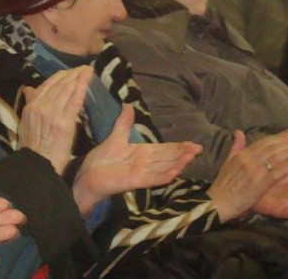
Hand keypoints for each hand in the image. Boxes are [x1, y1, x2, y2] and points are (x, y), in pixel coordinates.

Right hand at [18, 66, 92, 173]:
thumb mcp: (25, 124)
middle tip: (83, 68)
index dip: (60, 76)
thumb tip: (28, 88)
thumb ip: (30, 104)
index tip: (70, 72)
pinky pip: (75, 99)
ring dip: (79, 76)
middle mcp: (40, 106)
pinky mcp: (64, 121)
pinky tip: (88, 77)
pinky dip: (82, 86)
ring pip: (67, 88)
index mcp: (31, 106)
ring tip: (88, 70)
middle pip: (58, 83)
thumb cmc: (34, 148)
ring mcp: (52, 113)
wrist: (37, 165)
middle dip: (72, 74)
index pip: (47, 84)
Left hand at [71, 104, 201, 214]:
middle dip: (183, 153)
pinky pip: (154, 178)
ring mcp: (142, 173)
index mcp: (143, 153)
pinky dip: (166, 175)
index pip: (164, 149)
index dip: (179, 146)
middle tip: (199, 148)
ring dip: (179, 163)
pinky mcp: (136, 181)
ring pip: (165, 167)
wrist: (88, 176)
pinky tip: (177, 172)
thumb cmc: (101, 160)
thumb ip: (124, 124)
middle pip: (168, 157)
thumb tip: (129, 105)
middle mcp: (146, 163)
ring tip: (192, 156)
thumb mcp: (115, 137)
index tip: (193, 143)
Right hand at [208, 130, 287, 221]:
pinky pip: (277, 172)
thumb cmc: (222, 184)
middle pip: (273, 147)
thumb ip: (236, 146)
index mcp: (242, 154)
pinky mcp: (260, 183)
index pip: (263, 142)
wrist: (218, 201)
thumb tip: (238, 132)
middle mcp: (250, 159)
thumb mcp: (227, 162)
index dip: (278, 137)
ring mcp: (255, 171)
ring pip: (277, 157)